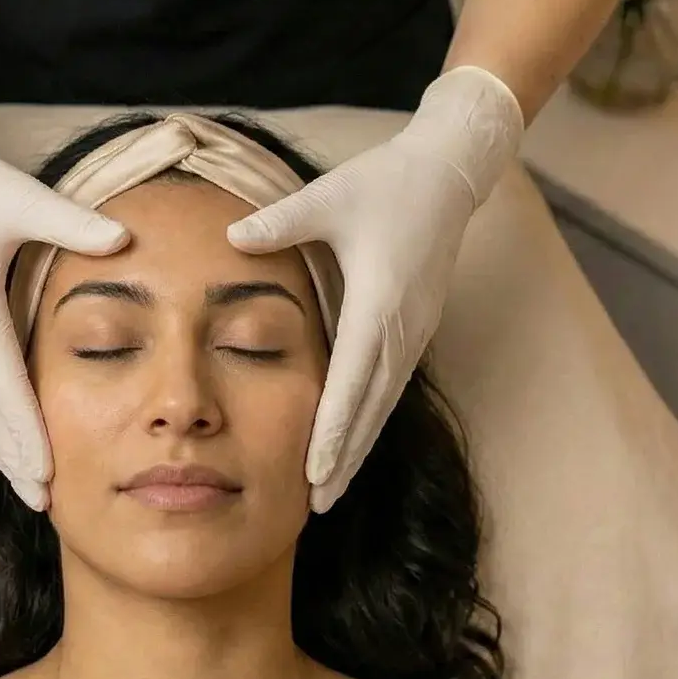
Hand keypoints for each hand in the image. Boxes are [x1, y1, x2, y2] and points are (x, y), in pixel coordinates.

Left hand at [228, 67, 523, 512]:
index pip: (352, 379)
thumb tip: (231, 236)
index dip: (333, 429)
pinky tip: (350, 447)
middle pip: (371, 409)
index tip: (315, 470)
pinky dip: (368, 422)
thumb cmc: (385, 182)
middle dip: (344, 459)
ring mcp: (412, 333)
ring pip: (383, 405)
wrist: (447, 173)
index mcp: (378, 302)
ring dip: (358, 449)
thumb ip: (279, 222)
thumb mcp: (328, 196)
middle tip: (317, 504)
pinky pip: (389, 387)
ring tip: (332, 491)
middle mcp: (400, 328)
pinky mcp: (414, 330)